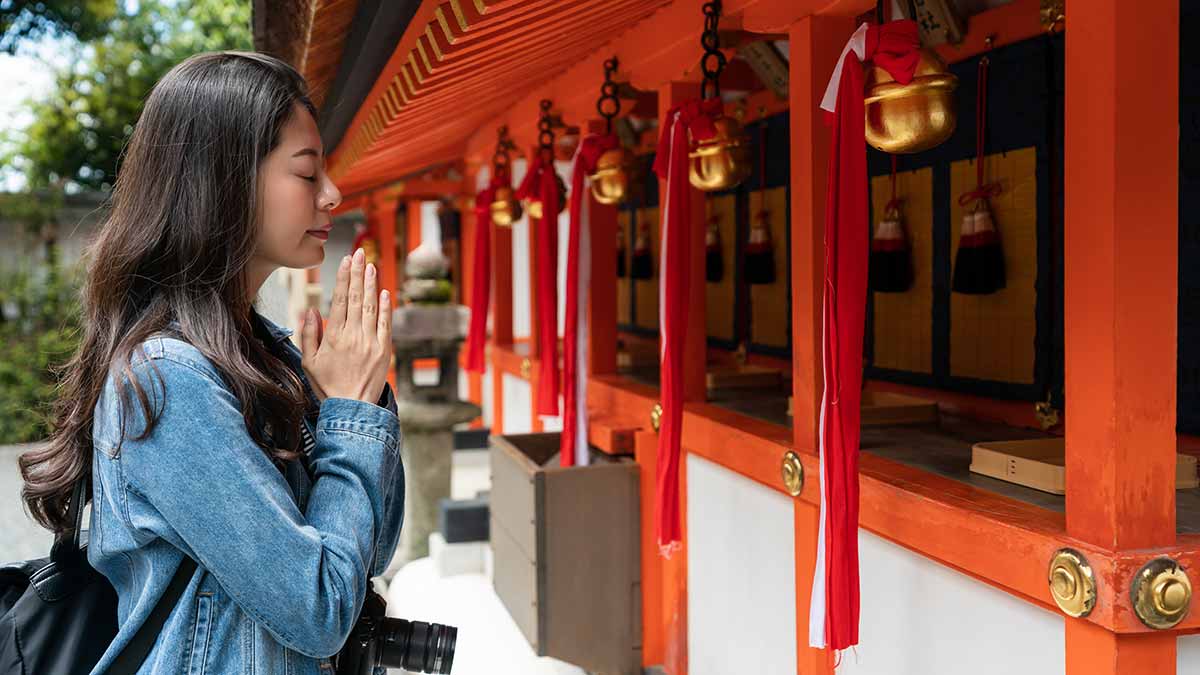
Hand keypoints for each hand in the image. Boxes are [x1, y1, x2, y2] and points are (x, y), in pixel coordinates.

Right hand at [300, 248, 392, 404]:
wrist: (351, 409)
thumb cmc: (327, 386)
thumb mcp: (308, 362)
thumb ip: (309, 334)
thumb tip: (311, 310)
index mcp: (334, 337)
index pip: (340, 300)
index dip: (344, 278)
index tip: (345, 261)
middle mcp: (354, 336)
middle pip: (357, 298)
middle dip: (358, 273)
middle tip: (360, 253)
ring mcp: (371, 342)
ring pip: (372, 307)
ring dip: (372, 284)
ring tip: (371, 265)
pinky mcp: (385, 350)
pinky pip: (386, 324)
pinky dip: (386, 307)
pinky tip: (384, 292)